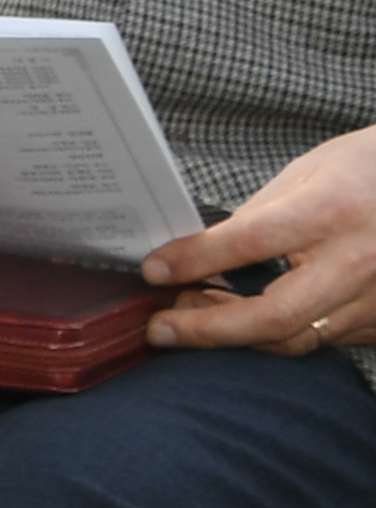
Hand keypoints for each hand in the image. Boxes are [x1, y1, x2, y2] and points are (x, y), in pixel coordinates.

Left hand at [145, 124, 375, 356]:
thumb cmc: (370, 170)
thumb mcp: (310, 172)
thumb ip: (259, 216)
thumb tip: (201, 251)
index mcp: (333, 212)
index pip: (249, 243)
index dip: (193, 260)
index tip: (154, 271)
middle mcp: (359, 262)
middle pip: (274, 315)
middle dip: (208, 329)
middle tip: (160, 327)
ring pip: (297, 337)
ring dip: (237, 335)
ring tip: (196, 318)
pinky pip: (323, 337)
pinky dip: (278, 334)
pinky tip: (245, 320)